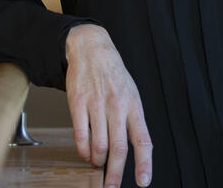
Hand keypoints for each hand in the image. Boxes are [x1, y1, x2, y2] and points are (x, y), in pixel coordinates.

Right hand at [65, 24, 152, 187]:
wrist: (91, 49)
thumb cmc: (113, 74)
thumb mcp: (131, 94)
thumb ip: (132, 120)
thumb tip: (135, 148)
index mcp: (134, 106)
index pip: (143, 140)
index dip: (144, 163)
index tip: (143, 181)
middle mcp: (117, 107)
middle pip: (118, 149)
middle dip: (115, 174)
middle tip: (111, 187)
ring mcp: (97, 105)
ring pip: (99, 145)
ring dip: (97, 161)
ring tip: (96, 163)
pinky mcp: (78, 103)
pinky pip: (80, 135)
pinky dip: (82, 150)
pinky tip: (84, 153)